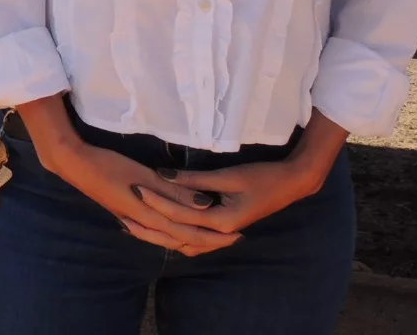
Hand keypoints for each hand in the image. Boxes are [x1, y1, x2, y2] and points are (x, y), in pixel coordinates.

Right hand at [16, 94, 238, 256]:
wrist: (75, 165)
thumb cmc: (109, 165)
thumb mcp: (144, 175)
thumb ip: (175, 191)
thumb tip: (206, 204)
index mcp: (150, 216)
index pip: (190, 233)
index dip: (215, 235)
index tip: (238, 233)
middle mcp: (143, 225)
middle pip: (182, 240)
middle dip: (209, 242)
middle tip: (233, 239)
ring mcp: (132, 221)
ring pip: (168, 240)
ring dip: (192, 240)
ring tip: (211, 237)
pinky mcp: (126, 214)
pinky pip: (156, 233)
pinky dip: (172, 236)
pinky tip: (175, 232)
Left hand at [145, 111, 346, 236]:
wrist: (290, 184)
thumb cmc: (261, 177)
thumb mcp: (227, 176)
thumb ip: (194, 179)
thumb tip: (162, 175)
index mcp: (222, 222)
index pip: (180, 214)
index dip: (157, 200)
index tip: (136, 186)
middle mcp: (221, 233)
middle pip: (179, 233)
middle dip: (152, 223)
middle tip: (126, 211)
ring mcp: (222, 233)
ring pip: (186, 241)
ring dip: (162, 234)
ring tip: (135, 224)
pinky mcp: (223, 228)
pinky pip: (195, 238)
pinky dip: (177, 234)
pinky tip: (160, 226)